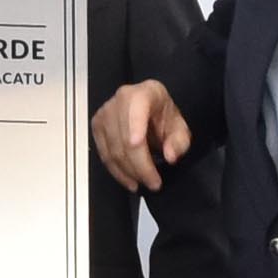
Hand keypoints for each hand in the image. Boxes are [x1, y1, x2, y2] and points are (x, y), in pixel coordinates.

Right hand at [92, 78, 191, 194]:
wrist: (150, 107)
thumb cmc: (163, 115)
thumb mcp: (180, 127)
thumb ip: (179, 142)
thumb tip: (170, 156)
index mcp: (143, 94)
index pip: (136, 115)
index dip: (137, 138)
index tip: (143, 161)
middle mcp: (120, 100)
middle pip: (124, 140)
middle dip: (139, 167)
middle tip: (154, 183)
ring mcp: (105, 112)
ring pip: (113, 150)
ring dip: (128, 172)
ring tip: (142, 184)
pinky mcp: (97, 125)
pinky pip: (104, 154)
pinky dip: (116, 171)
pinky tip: (128, 180)